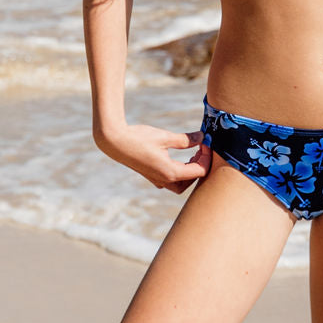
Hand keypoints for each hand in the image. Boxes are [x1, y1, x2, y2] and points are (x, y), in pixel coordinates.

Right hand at [94, 121, 211, 193]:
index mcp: (170, 172)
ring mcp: (157, 180)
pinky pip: (171, 181)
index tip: (205, 142)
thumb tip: (202, 137)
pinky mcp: (151, 176)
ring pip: (181, 185)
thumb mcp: (165, 137)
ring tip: (193, 153)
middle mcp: (164, 180)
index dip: (206, 157)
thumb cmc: (140, 138)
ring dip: (190, 172)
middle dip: (200, 166)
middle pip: (191, 181)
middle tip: (201, 149)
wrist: (116, 142)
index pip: (199, 171)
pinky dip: (180, 172)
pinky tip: (179, 158)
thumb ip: (185, 139)